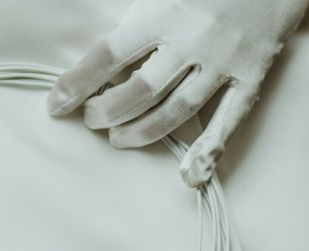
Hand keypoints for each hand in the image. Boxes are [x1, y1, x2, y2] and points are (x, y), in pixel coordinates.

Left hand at [47, 0, 307, 186]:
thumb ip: (133, 11)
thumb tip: (98, 50)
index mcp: (163, 10)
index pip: (107, 56)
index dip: (77, 84)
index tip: (56, 104)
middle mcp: (192, 38)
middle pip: (138, 92)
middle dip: (106, 112)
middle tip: (91, 120)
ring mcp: (223, 60)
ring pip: (174, 111)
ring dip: (141, 132)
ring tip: (118, 139)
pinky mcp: (252, 73)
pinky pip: (229, 119)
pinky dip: (209, 150)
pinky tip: (189, 175)